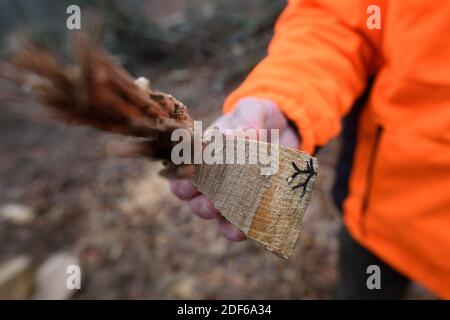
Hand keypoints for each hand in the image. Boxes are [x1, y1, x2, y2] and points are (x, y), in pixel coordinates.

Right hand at [169, 97, 299, 240]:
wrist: (287, 129)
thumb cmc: (260, 117)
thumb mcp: (253, 109)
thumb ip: (247, 117)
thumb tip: (242, 137)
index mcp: (205, 153)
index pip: (183, 169)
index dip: (181, 176)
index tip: (191, 177)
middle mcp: (213, 176)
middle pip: (193, 197)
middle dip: (198, 202)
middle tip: (210, 201)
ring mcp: (231, 192)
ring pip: (213, 214)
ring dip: (217, 219)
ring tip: (226, 217)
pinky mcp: (251, 204)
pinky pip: (238, 224)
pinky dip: (237, 230)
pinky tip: (243, 230)